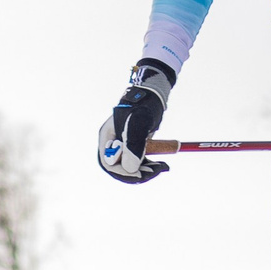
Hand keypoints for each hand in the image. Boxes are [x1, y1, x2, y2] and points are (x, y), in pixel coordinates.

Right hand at [96, 59, 174, 182]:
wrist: (155, 95)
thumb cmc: (144, 105)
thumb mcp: (138, 124)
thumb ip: (133, 145)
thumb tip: (130, 169)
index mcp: (107, 137)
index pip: (109, 163)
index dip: (123, 172)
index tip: (140, 174)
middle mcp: (113, 143)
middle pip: (119, 168)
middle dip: (136, 173)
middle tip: (155, 171)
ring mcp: (124, 145)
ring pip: (131, 167)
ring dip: (146, 171)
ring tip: (163, 166)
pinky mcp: (135, 146)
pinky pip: (140, 163)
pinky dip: (151, 165)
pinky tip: (162, 164)